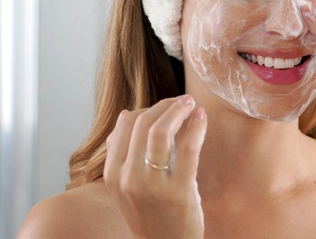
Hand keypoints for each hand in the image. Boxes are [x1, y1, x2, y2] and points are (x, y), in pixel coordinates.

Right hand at [103, 95, 207, 237]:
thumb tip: (127, 115)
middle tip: (183, 100)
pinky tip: (202, 117)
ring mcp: (152, 187)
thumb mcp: (128, 187)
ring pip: (160, 132)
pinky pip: (187, 149)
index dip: (147, 108)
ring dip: (178, 110)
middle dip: (166, 105)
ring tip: (191, 104)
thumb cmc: (152, 215)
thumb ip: (126, 155)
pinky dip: (196, 127)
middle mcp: (128, 179)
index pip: (125, 126)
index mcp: (113, 175)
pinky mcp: (178, 193)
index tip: (165, 104)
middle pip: (143, 124)